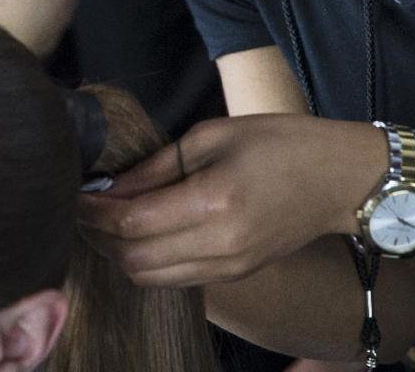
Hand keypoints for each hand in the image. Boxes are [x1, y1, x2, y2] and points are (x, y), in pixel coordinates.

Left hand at [78, 114, 382, 286]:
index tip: (72, 193)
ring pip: (151, 277)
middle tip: (83, 205)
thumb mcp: (212, 135)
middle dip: (99, 236)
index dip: (93, 212)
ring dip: (120, 252)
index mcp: (214, 204)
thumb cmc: (279, 143)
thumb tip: (111, 187)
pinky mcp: (236, 274)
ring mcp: (230, 268)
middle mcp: (221, 247)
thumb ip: (157, 166)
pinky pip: (175, 278)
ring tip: (105, 218)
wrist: (341, 179)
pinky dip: (147, 260)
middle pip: (134, 260)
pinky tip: (139, 230)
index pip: (132, 223)